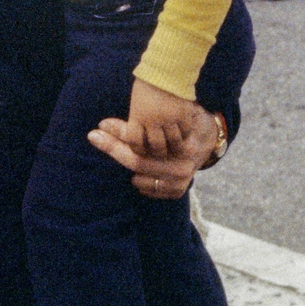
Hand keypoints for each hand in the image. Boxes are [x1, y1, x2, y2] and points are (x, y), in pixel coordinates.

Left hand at [87, 105, 218, 199]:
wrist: (210, 139)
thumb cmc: (185, 121)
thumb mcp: (168, 115)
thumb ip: (138, 122)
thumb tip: (103, 124)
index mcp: (181, 144)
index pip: (140, 144)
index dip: (116, 138)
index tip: (96, 130)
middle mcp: (182, 165)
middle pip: (137, 162)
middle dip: (113, 149)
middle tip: (95, 137)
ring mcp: (180, 180)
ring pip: (141, 177)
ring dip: (127, 165)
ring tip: (120, 151)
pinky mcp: (178, 190)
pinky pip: (150, 189)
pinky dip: (140, 182)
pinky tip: (137, 172)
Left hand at [122, 79, 212, 158]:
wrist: (167, 67)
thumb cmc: (148, 81)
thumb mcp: (137, 100)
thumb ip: (137, 118)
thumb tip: (130, 132)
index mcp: (137, 116)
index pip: (135, 142)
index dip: (139, 149)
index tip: (143, 149)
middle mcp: (153, 120)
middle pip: (156, 147)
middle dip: (159, 152)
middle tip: (162, 152)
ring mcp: (169, 119)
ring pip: (174, 143)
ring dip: (174, 146)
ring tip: (176, 146)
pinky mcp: (184, 115)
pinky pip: (186, 132)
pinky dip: (185, 134)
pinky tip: (185, 132)